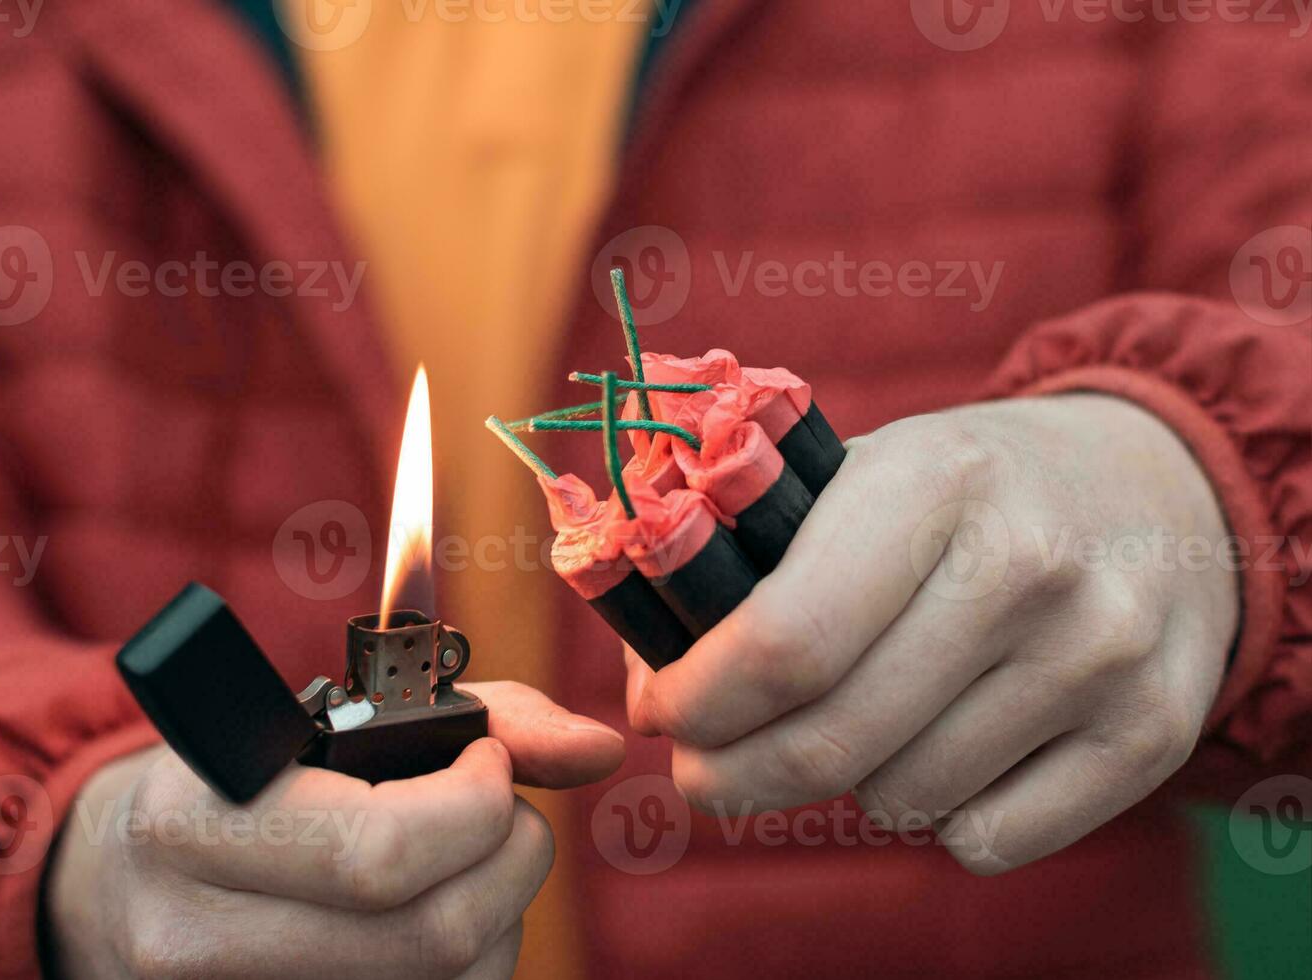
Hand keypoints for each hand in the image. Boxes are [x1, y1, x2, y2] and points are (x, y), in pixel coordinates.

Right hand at [46, 681, 624, 978]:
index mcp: (198, 823)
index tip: (486, 765)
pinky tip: (443, 921)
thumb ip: (480, 714)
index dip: (473, 809)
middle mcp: (198, 939)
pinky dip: (469, 968)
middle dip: (513, 861)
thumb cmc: (245, 781)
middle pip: (432, 939)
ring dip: (501, 918)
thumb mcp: (330, 717)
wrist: (115, 882)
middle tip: (505, 815)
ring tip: (469, 865)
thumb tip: (598, 748)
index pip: (379, 853)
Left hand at [627, 395, 1236, 872]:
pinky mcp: (1153, 732)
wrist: (1157, 485)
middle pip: (832, 742)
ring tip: (853, 725)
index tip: (663, 715)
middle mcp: (1029, 566)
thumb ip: (749, 565)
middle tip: (705, 771)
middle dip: (734, 775)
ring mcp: (1101, 654)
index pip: (782, 642)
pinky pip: (989, 840)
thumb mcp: (864, 473)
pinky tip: (941, 749)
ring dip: (847, 786)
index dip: (698, 702)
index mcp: (932, 480)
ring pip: (903, 800)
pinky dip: (939, 817)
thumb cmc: (966, 490)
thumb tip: (649, 691)